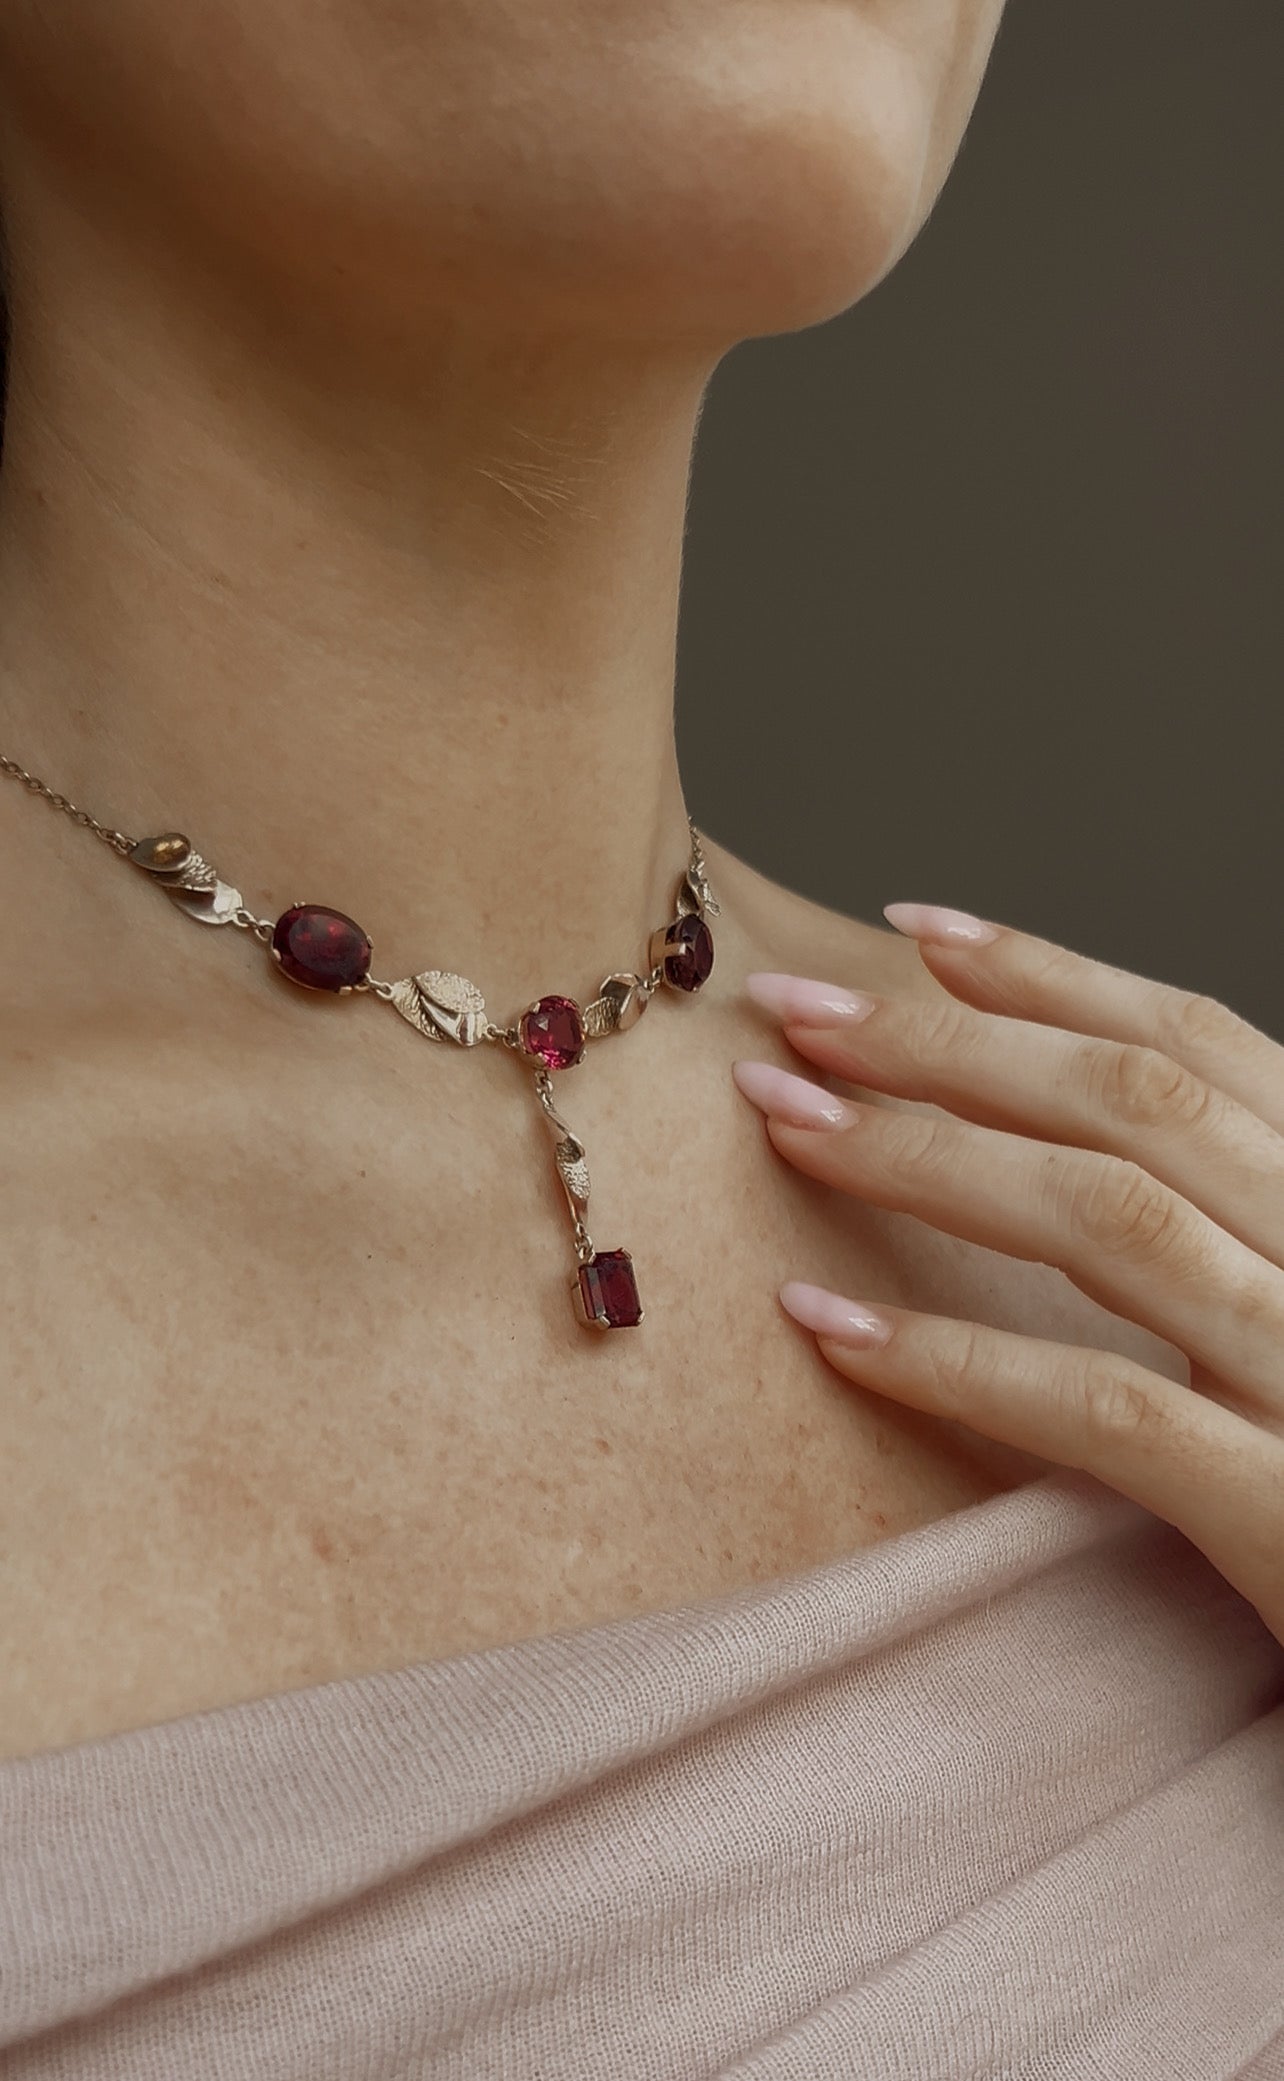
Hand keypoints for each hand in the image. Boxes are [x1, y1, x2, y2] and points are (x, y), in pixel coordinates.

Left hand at [732, 903, 1283, 1646]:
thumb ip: (1239, 1218)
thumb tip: (1068, 1130)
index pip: (1200, 1045)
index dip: (1052, 976)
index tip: (911, 932)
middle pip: (1132, 1105)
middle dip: (951, 1043)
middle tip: (793, 1009)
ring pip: (1109, 1221)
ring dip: (928, 1158)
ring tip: (786, 1123)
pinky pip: (1105, 1408)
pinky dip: (961, 1362)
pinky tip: (834, 1332)